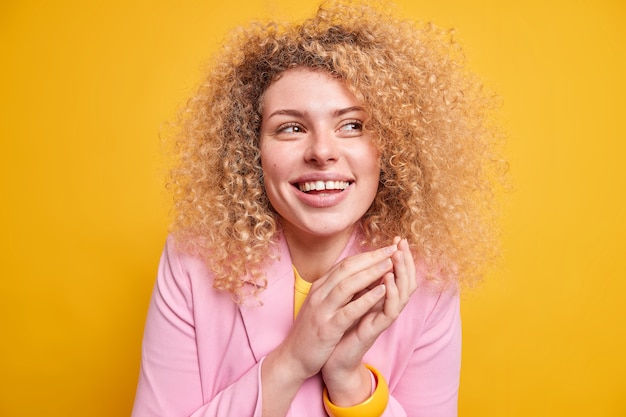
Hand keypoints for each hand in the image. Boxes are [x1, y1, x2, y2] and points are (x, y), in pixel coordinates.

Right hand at [276, 243, 397, 380]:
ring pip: (347, 285)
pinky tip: (381, 291)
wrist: (292, 358)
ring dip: (370, 273)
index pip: (345, 264)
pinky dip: (366, 299)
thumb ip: (337, 291)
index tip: (385, 249)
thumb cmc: (311, 332)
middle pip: (347, 268)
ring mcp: (322, 310)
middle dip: (371, 257)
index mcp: (319, 287)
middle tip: (392, 249)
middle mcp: (319, 294)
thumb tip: (361, 277)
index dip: (366, 255)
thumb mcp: (322, 305)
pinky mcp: (327, 328)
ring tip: (390, 264)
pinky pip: (348, 310)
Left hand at [322, 238, 417, 404]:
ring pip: (403, 293)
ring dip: (401, 273)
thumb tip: (363, 261)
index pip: (398, 273)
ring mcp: (382, 317)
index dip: (399, 256)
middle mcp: (385, 306)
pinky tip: (387, 279)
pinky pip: (390, 309)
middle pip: (406, 280)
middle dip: (405, 261)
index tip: (397, 238)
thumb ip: (360, 284)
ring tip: (396, 256)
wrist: (331, 357)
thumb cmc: (340, 327)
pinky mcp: (376, 329)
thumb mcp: (350, 300)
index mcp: (380, 298)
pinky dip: (390, 293)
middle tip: (402, 243)